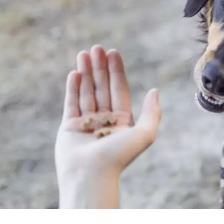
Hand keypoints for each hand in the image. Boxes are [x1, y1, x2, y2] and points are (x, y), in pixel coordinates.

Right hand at [55, 45, 161, 207]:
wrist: (91, 175)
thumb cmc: (119, 157)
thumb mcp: (144, 134)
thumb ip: (152, 113)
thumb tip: (154, 91)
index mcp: (122, 121)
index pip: (119, 89)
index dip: (116, 70)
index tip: (113, 52)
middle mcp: (105, 120)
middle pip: (102, 87)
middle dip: (100, 67)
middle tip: (97, 47)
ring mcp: (86, 123)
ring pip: (86, 92)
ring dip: (85, 72)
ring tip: (84, 53)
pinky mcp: (69, 127)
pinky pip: (71, 103)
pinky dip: (73, 87)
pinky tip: (75, 72)